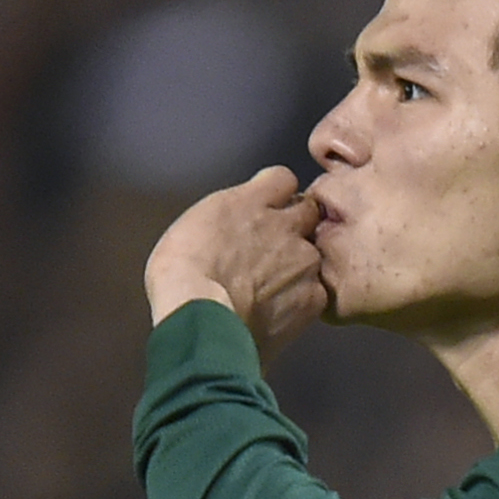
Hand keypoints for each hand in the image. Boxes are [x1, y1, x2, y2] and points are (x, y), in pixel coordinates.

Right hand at [144, 166, 326, 364]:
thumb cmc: (182, 275)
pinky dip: (300, 304)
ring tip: (267, 292)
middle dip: (294, 228)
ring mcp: (303, 260)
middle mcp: (285, 224)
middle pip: (307, 215)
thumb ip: (227, 216)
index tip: (267, 209)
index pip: (282, 179)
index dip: (276, 196)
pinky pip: (316, 294)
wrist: (200, 319)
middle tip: (270, 253)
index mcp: (251, 201)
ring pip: (312, 257)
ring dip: (298, 269)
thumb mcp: (195, 225)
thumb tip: (236, 221)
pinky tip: (275, 314)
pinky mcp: (312, 297)